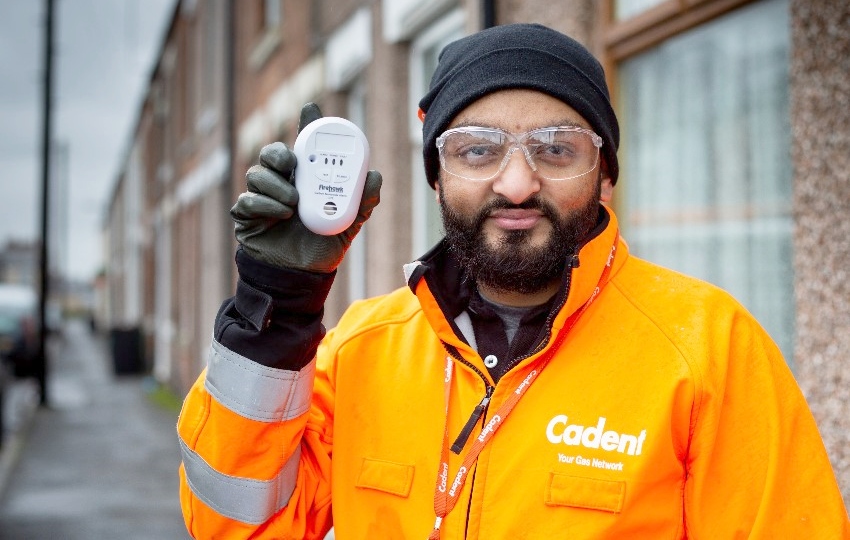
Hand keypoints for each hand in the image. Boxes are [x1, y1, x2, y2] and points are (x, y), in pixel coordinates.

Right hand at [230, 103, 381, 272]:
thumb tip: (374, 176)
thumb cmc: (322, 248)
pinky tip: (281, 214)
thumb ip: (361, 202)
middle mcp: (282, 184)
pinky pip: (247, 200)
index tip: (311, 109)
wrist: (301, 279)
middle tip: (292, 163)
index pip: (305, 147)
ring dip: (275, 184)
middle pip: (271, 153)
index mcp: (305, 180)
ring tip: (293, 202)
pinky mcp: (247, 216)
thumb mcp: (348, 225)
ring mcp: (262, 198)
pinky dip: (265, 204)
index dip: (306, 126)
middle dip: (279, 152)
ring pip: (257, 173)